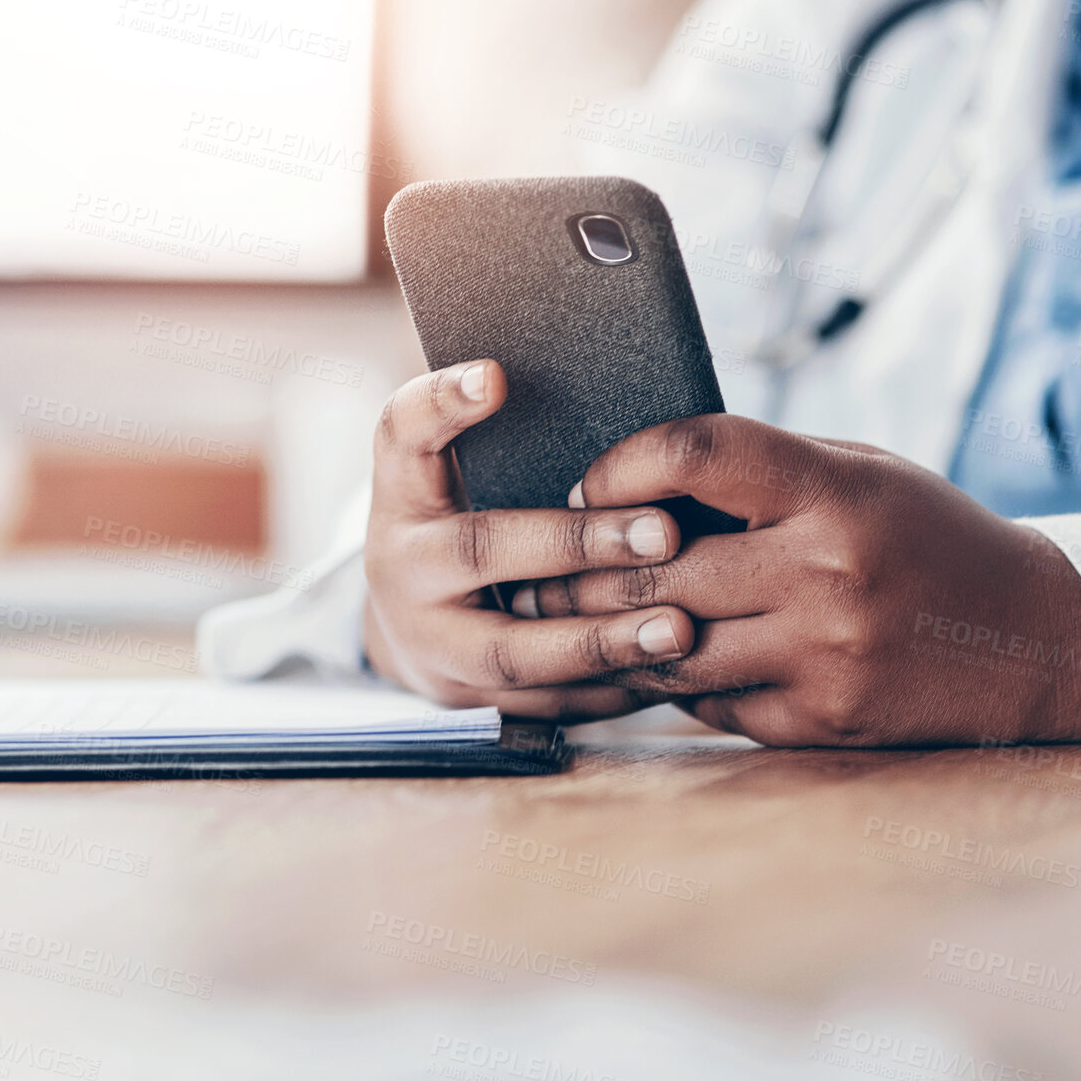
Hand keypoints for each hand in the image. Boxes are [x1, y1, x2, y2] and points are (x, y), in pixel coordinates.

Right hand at [362, 359, 696, 721]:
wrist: (411, 628)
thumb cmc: (459, 521)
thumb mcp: (450, 472)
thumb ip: (493, 431)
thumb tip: (570, 379)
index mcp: (400, 493)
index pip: (402, 433)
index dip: (442, 404)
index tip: (496, 375)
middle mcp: (402, 567)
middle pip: (480, 550)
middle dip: (575, 544)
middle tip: (664, 533)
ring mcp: (430, 644)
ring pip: (513, 652)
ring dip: (601, 640)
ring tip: (680, 626)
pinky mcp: (469, 703)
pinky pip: (544, 705)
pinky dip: (609, 690)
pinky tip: (669, 673)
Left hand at [511, 415, 1080, 745]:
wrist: (1033, 640)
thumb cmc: (932, 539)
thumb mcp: (863, 475)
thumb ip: (764, 473)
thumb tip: (637, 478)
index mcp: (836, 492)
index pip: (697, 451)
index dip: (623, 462)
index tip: (588, 482)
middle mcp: (827, 574)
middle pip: (658, 566)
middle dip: (582, 569)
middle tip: (535, 570)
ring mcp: (824, 656)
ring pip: (670, 647)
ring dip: (616, 635)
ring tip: (576, 620)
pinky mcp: (821, 721)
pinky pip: (711, 703)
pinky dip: (679, 681)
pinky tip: (660, 662)